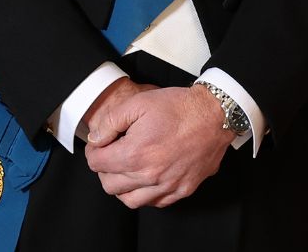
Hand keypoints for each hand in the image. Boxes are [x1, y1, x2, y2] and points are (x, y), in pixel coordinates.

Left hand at [83, 85, 230, 208]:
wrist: (214, 114)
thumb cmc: (178, 107)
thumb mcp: (137, 103)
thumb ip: (109, 122)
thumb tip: (96, 139)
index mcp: (135, 154)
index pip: (97, 164)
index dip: (93, 151)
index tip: (99, 144)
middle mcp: (150, 176)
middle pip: (110, 185)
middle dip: (104, 170)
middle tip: (110, 155)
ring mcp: (168, 186)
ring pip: (130, 200)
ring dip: (122, 187)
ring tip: (125, 169)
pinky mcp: (183, 189)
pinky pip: (156, 203)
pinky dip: (145, 194)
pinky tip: (146, 179)